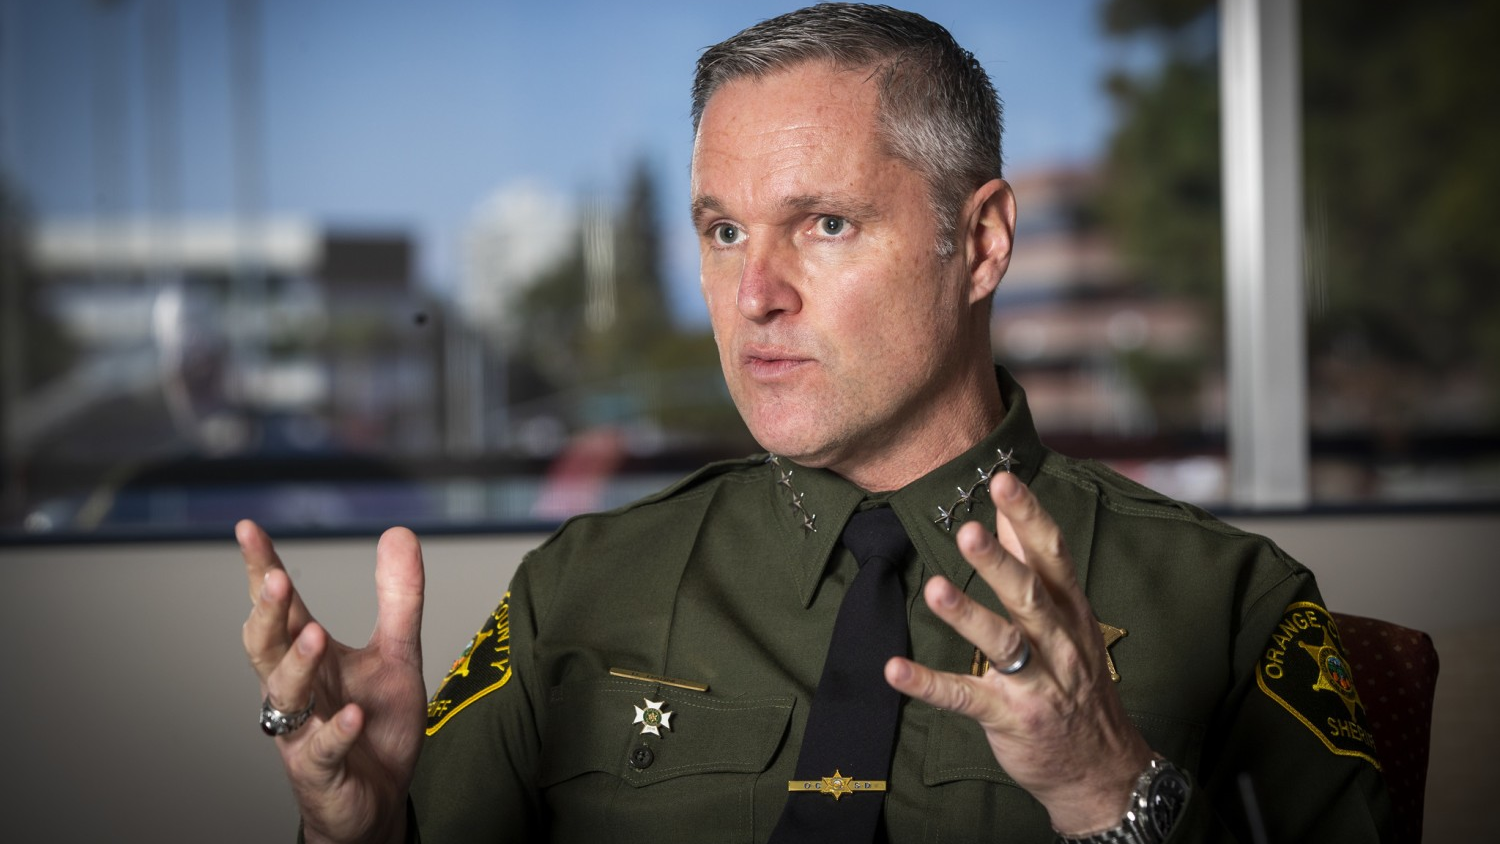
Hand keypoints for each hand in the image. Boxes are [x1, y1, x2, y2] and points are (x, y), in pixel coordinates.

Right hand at [239, 520, 426, 843]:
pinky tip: (352, 715)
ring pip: (284, 696)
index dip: (263, 570)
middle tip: (276, 580)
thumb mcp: (395, 654)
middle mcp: (296, 691)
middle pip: (266, 647)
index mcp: (308, 657)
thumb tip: (397, 532)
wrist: (378, 799)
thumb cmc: (375, 724)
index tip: (248, 529)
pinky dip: (336, 732)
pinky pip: (324, 751)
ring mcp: (303, 732)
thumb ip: (398, 599)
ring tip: (312, 633)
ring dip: (296, 665)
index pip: (280, 608)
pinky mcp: (323, 772)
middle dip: (267, 614)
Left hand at [884, 473, 1152, 834]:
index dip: (1028, 517)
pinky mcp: (1011, 718)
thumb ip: (1037, 567)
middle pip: (1030, 595)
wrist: (1102, 769)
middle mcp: (1059, 643)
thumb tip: (1007, 513)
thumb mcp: (1070, 621)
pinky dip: (930, 685)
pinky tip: (895, 669)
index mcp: (1071, 612)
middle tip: (967, 530)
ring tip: (936, 589)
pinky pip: (967, 698)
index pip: (1052, 556)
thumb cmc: (1078, 683)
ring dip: (968, 616)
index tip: (1002, 480)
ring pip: (1003, 644)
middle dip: (999, 562)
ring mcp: (1037, 683)